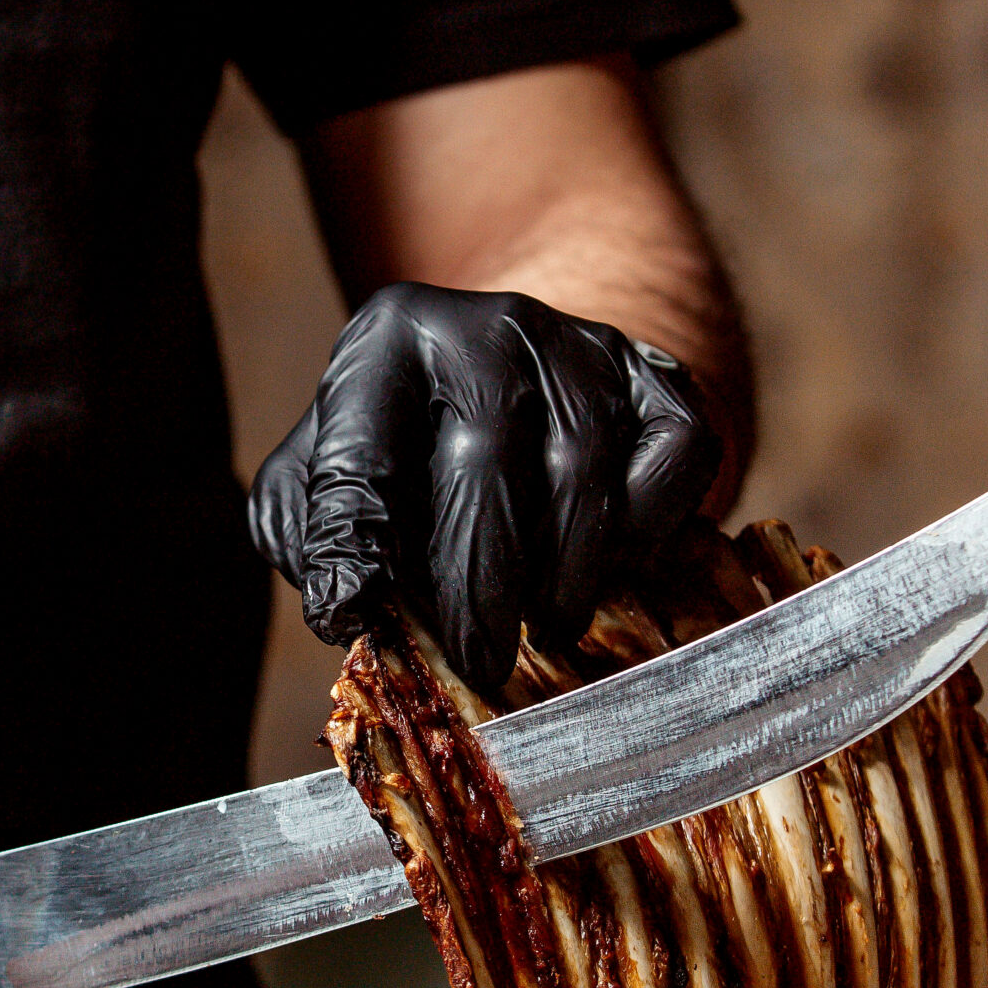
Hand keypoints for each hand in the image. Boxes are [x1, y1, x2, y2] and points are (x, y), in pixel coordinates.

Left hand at [248, 283, 719, 696]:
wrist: (523, 376)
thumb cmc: (411, 448)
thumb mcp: (327, 469)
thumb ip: (313, 530)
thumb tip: (348, 603)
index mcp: (386, 341)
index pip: (360, 456)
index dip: (352, 546)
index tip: (351, 614)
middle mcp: (487, 325)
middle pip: (484, 463)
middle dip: (478, 584)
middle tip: (478, 662)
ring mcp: (581, 345)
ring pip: (581, 471)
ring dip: (564, 573)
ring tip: (544, 625)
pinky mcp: (658, 374)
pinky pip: (673, 457)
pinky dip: (646, 528)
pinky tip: (610, 563)